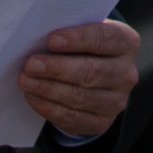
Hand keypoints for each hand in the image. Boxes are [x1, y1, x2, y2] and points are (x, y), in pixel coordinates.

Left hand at [18, 20, 140, 137]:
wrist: (94, 77)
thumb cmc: (83, 47)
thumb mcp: (84, 32)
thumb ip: (70, 30)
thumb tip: (38, 35)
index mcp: (126, 42)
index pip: (104, 39)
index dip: (78, 39)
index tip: (52, 40)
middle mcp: (126, 73)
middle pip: (91, 71)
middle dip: (57, 68)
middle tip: (31, 64)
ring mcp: (116, 100)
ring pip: (80, 96)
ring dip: (49, 89)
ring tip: (26, 81)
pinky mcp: (101, 122)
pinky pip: (73, 117)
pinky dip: (49, 107)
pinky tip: (33, 97)